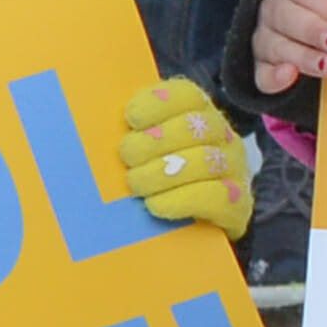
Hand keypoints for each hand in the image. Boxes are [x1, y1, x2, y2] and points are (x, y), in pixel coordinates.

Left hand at [97, 75, 254, 243]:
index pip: (186, 94)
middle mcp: (222, 138)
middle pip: (192, 127)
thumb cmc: (156, 182)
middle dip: (152, 143)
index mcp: (199, 115)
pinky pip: (215, 198)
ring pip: (204, 162)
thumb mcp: (142, 151)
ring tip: (137, 185)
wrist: (192, 232)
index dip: (157, 102)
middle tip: (127, 159)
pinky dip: (180, 201)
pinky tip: (156, 206)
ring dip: (162, 173)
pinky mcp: (238, 206)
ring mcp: (234, 171)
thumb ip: (129, 133)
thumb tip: (88, 121)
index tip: (132, 119)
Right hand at [245, 0, 326, 99]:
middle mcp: (275, 11)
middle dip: (314, 31)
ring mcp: (265, 40)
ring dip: (304, 57)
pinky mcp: (262, 68)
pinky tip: (289, 75)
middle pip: (288, 17)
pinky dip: (275, 77)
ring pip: (277, 46)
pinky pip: (263, 75)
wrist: (304, 33)